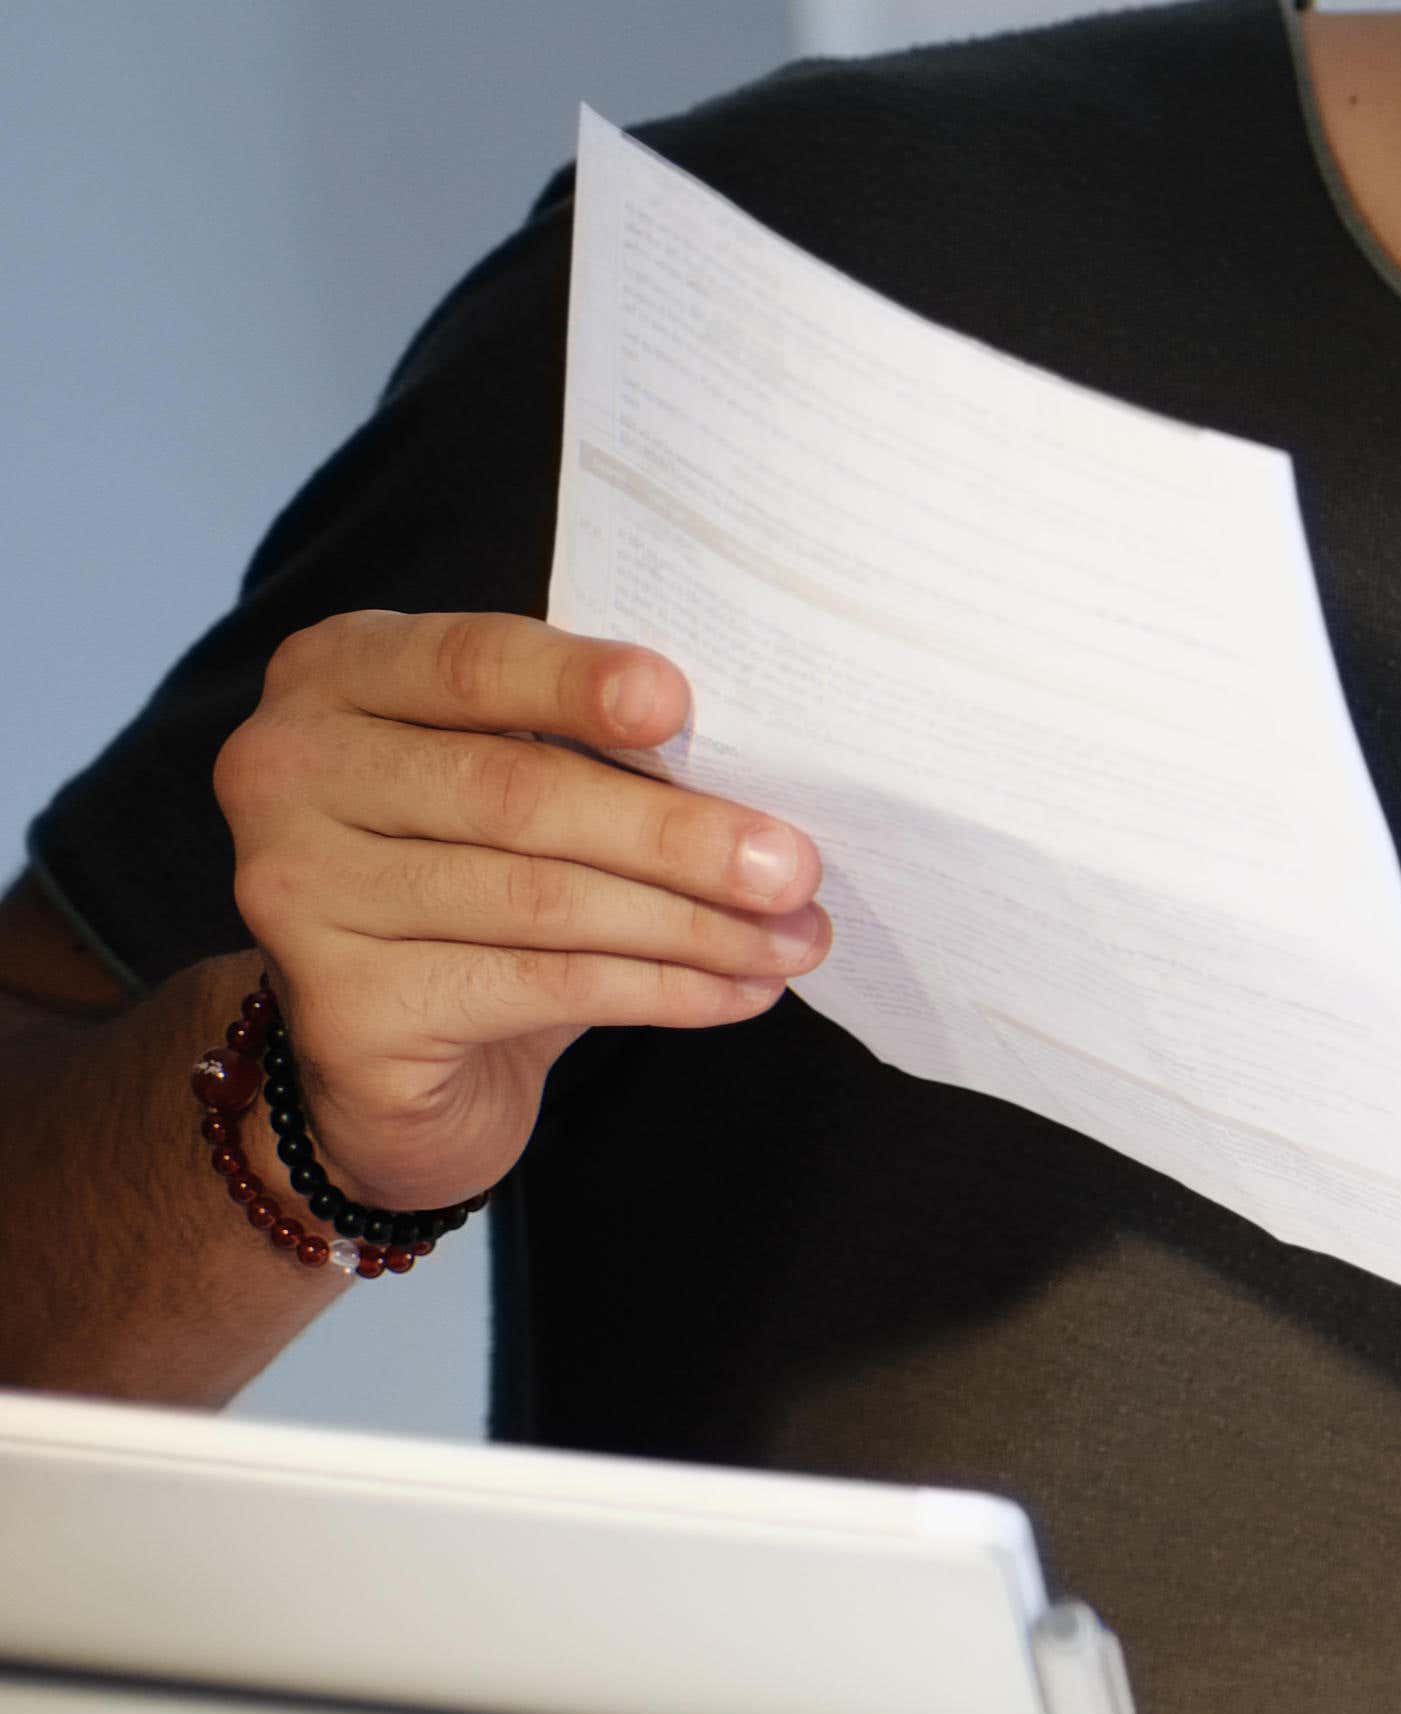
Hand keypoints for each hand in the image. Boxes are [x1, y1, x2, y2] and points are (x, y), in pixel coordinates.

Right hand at [212, 613, 827, 1211]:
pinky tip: (742, 991)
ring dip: (695, 924)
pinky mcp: (342, 1010)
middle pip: (516, 793)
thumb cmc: (479, 873)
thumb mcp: (519, 779)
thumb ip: (591, 745)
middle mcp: (288, 770)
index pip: (468, 663)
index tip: (679, 704)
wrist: (386, 1051)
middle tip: (799, 866)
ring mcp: (296, 892)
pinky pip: (540, 987)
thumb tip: (760, 763)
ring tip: (798, 938)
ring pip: (541, 900)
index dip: (575, 683)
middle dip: (678, 833)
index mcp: (339, 674)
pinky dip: (662, 990)